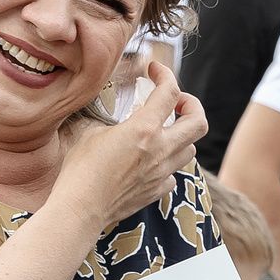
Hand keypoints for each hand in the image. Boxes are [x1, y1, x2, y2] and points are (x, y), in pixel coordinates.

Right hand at [53, 59, 206, 228]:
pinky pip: (173, 175)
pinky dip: (167, 166)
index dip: (166, 74)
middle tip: (177, 102)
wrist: (80, 209)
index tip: (155, 70)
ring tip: (164, 132)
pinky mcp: (155, 191)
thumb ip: (114, 126)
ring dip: (181, 136)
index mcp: (144, 129)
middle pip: (198, 122)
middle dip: (192, 106)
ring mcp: (161, 173)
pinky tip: (152, 163)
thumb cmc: (80, 171)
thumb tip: (117, 126)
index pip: (169, 92)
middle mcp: (159, 150)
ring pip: (190, 149)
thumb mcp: (92, 134)